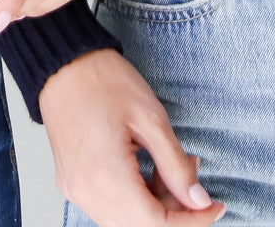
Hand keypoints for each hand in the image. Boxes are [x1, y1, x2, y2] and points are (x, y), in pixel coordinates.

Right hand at [41, 51, 223, 225]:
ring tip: (171, 166)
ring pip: (125, 220)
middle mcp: (87, 192)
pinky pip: (109, 207)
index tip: (214, 206)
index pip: (157, 224)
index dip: (192, 221)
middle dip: (176, 211)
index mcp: (107, 178)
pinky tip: (147, 169)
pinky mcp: (72, 182)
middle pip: (141, 226)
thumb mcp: (152, 119)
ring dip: (155, 204)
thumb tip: (197, 199)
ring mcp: (76, 189)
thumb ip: (176, 166)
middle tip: (194, 176)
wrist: (61, 63)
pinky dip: (135, 198)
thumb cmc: (102, 81)